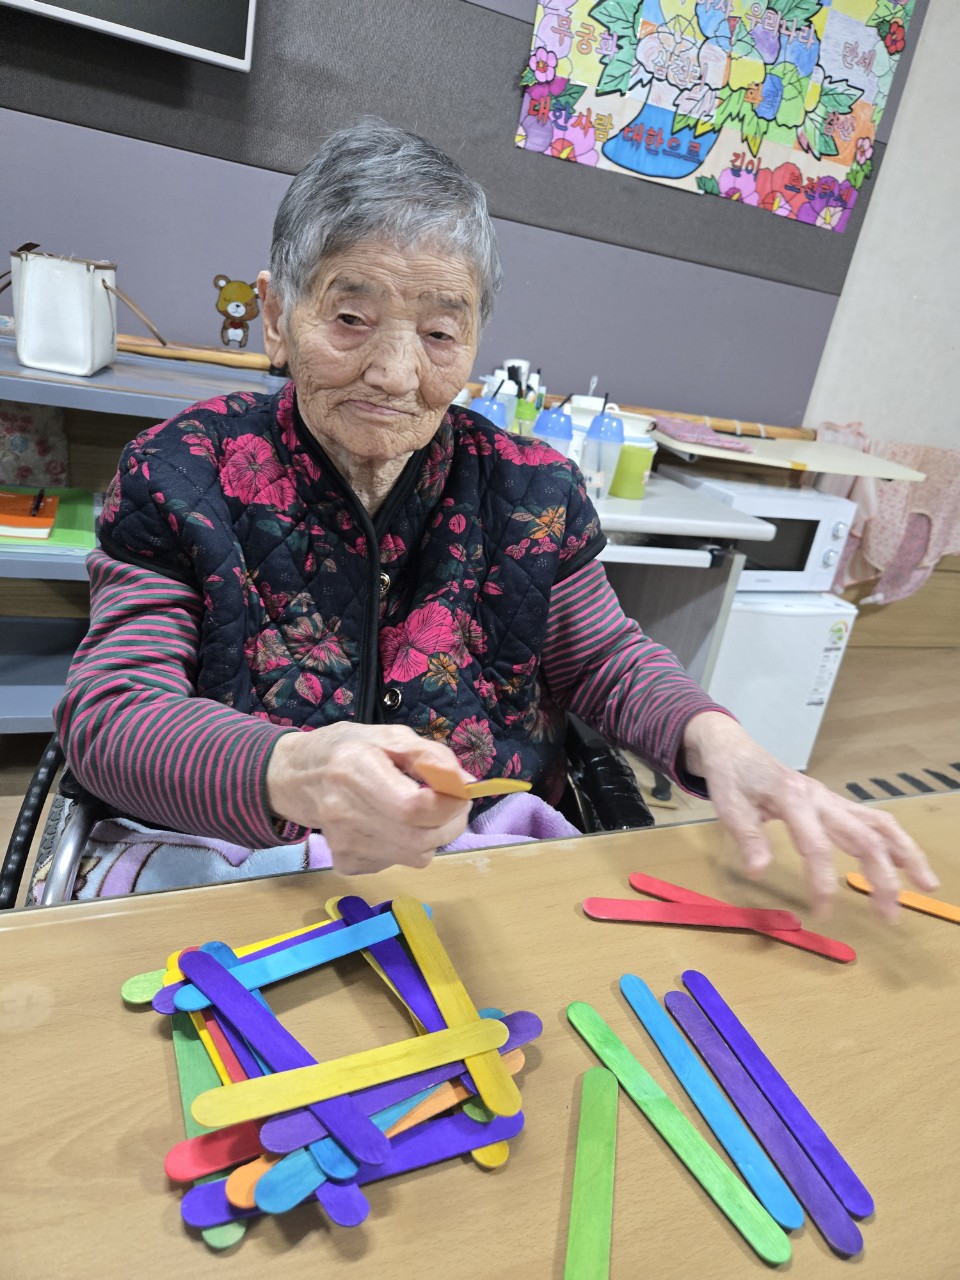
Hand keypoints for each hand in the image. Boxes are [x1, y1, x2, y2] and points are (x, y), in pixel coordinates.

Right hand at [266, 723, 472, 874]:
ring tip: (416, 809)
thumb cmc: (347, 750)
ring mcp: (344, 844)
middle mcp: (345, 813)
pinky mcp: (346, 864)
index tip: (461, 791)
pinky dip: (407, 845)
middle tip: (453, 803)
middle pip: (420, 839)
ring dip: (431, 834)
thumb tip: (466, 784)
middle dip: (451, 822)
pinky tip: (390, 824)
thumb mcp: (389, 736)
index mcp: (355, 771)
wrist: (298, 778)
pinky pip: (398, 862)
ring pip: (416, 856)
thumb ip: (431, 756)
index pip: (413, 808)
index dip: (448, 804)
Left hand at [681, 712, 938, 920]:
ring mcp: (832, 800)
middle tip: (890, 916)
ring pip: (880, 824)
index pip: (816, 845)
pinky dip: (895, 841)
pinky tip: (908, 863)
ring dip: (906, 855)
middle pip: (864, 836)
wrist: (735, 748)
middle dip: (883, 877)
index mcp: (793, 798)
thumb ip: (745, 835)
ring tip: (926, 885)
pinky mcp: (835, 804)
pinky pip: (873, 820)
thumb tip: (759, 871)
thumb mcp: (727, 803)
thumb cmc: (731, 777)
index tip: (822, 913)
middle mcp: (821, 798)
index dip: (821, 881)